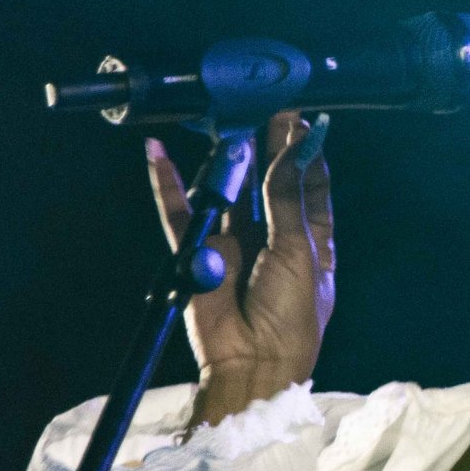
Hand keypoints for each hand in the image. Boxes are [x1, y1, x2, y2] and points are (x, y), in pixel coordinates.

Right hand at [146, 110, 334, 425]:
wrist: (252, 364)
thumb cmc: (290, 318)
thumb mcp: (299, 250)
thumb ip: (287, 196)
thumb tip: (293, 145)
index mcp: (311, 242)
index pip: (310, 186)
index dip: (306, 152)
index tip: (303, 118)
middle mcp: (273, 239)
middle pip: (268, 180)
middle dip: (267, 145)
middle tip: (263, 106)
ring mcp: (235, 244)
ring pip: (227, 190)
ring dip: (226, 157)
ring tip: (226, 118)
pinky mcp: (198, 252)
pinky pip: (180, 212)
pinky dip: (168, 183)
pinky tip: (158, 153)